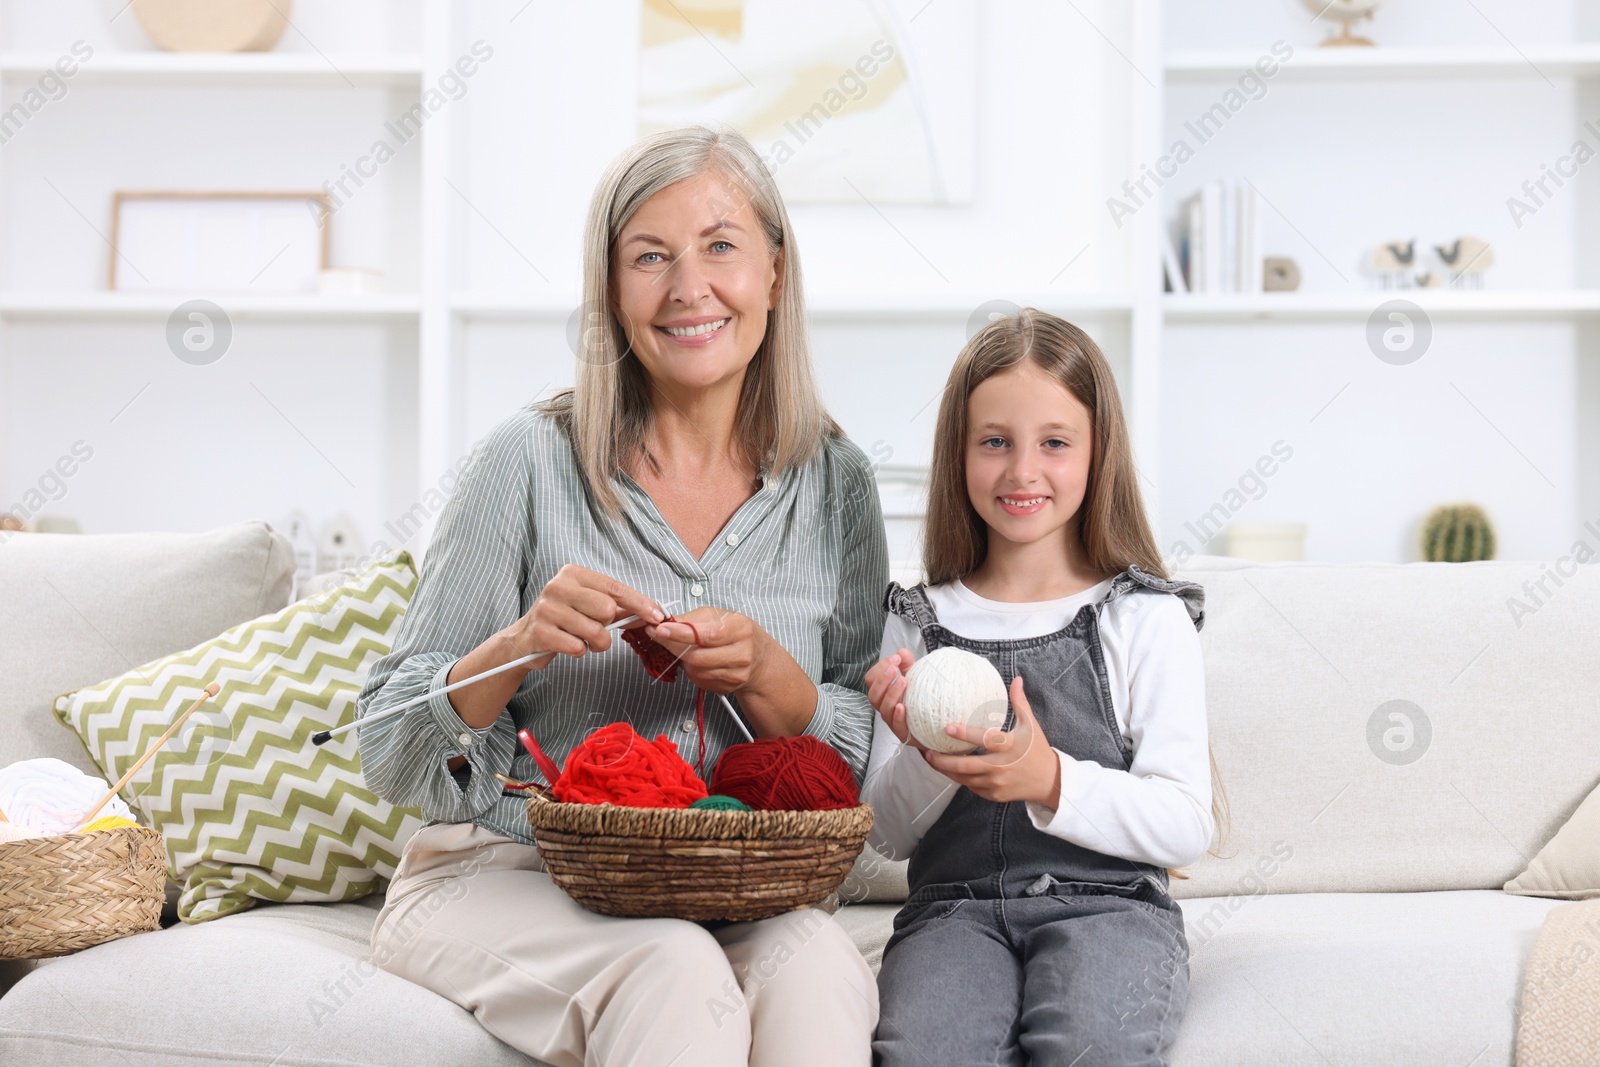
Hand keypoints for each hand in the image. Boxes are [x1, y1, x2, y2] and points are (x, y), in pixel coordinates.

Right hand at [502, 564, 665, 666]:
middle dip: (608, 626)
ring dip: (596, 643)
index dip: (639, 603)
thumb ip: (617, 606)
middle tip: (595, 627)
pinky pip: (578, 647)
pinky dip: (579, 651)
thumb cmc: (564, 620)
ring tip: (583, 640)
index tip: (657, 615)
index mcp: (573, 574)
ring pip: (595, 631)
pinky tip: (568, 645)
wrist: (525, 638)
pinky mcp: (541, 632)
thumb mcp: (588, 605)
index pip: (614, 587)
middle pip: (607, 609)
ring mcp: (547, 609)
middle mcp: (558, 586)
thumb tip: (651, 612)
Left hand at [646, 606, 769, 694]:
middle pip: (697, 657)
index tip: (660, 630)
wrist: (758, 658)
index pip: (706, 634)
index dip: (681, 633)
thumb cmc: (736, 632)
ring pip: (695, 671)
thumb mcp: (718, 616)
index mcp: (740, 629)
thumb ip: (692, 618)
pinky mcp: (727, 687)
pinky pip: (698, 680)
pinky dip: (691, 670)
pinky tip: (697, 661)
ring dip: (682, 659)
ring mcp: (736, 674)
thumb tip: (667, 622)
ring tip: (685, 648)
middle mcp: (741, 654)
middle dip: (673, 647)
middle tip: (660, 636)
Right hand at [864, 649, 927, 751]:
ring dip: (891, 694)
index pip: (871, 679)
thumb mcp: (915, 678)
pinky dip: (897, 716)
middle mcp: (885, 706)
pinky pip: (896, 726)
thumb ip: (907, 664)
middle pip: (873, 694)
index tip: (896, 658)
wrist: (935, 723)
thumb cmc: (920, 699)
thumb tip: (902, 652)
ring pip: (883, 709)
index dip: (880, 668)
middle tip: (894, 669)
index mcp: (884, 692)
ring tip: (903, 682)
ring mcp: (893, 720)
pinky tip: (903, 706)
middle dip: (882, 680)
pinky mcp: (904, 733)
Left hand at [923, 676, 1061, 807]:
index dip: (964, 734)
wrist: (1050, 782)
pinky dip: (959, 778)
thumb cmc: (1037, 749)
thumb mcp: (1031, 724)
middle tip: (926, 751)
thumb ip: (1019, 702)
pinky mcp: (993, 795)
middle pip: (965, 765)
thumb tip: (1016, 678)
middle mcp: (1001, 767)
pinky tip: (948, 770)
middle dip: (943, 760)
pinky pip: (971, 786)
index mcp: (1009, 746)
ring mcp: (996, 784)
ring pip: (964, 779)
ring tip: (930, 759)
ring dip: (946, 770)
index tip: (947, 727)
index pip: (984, 739)